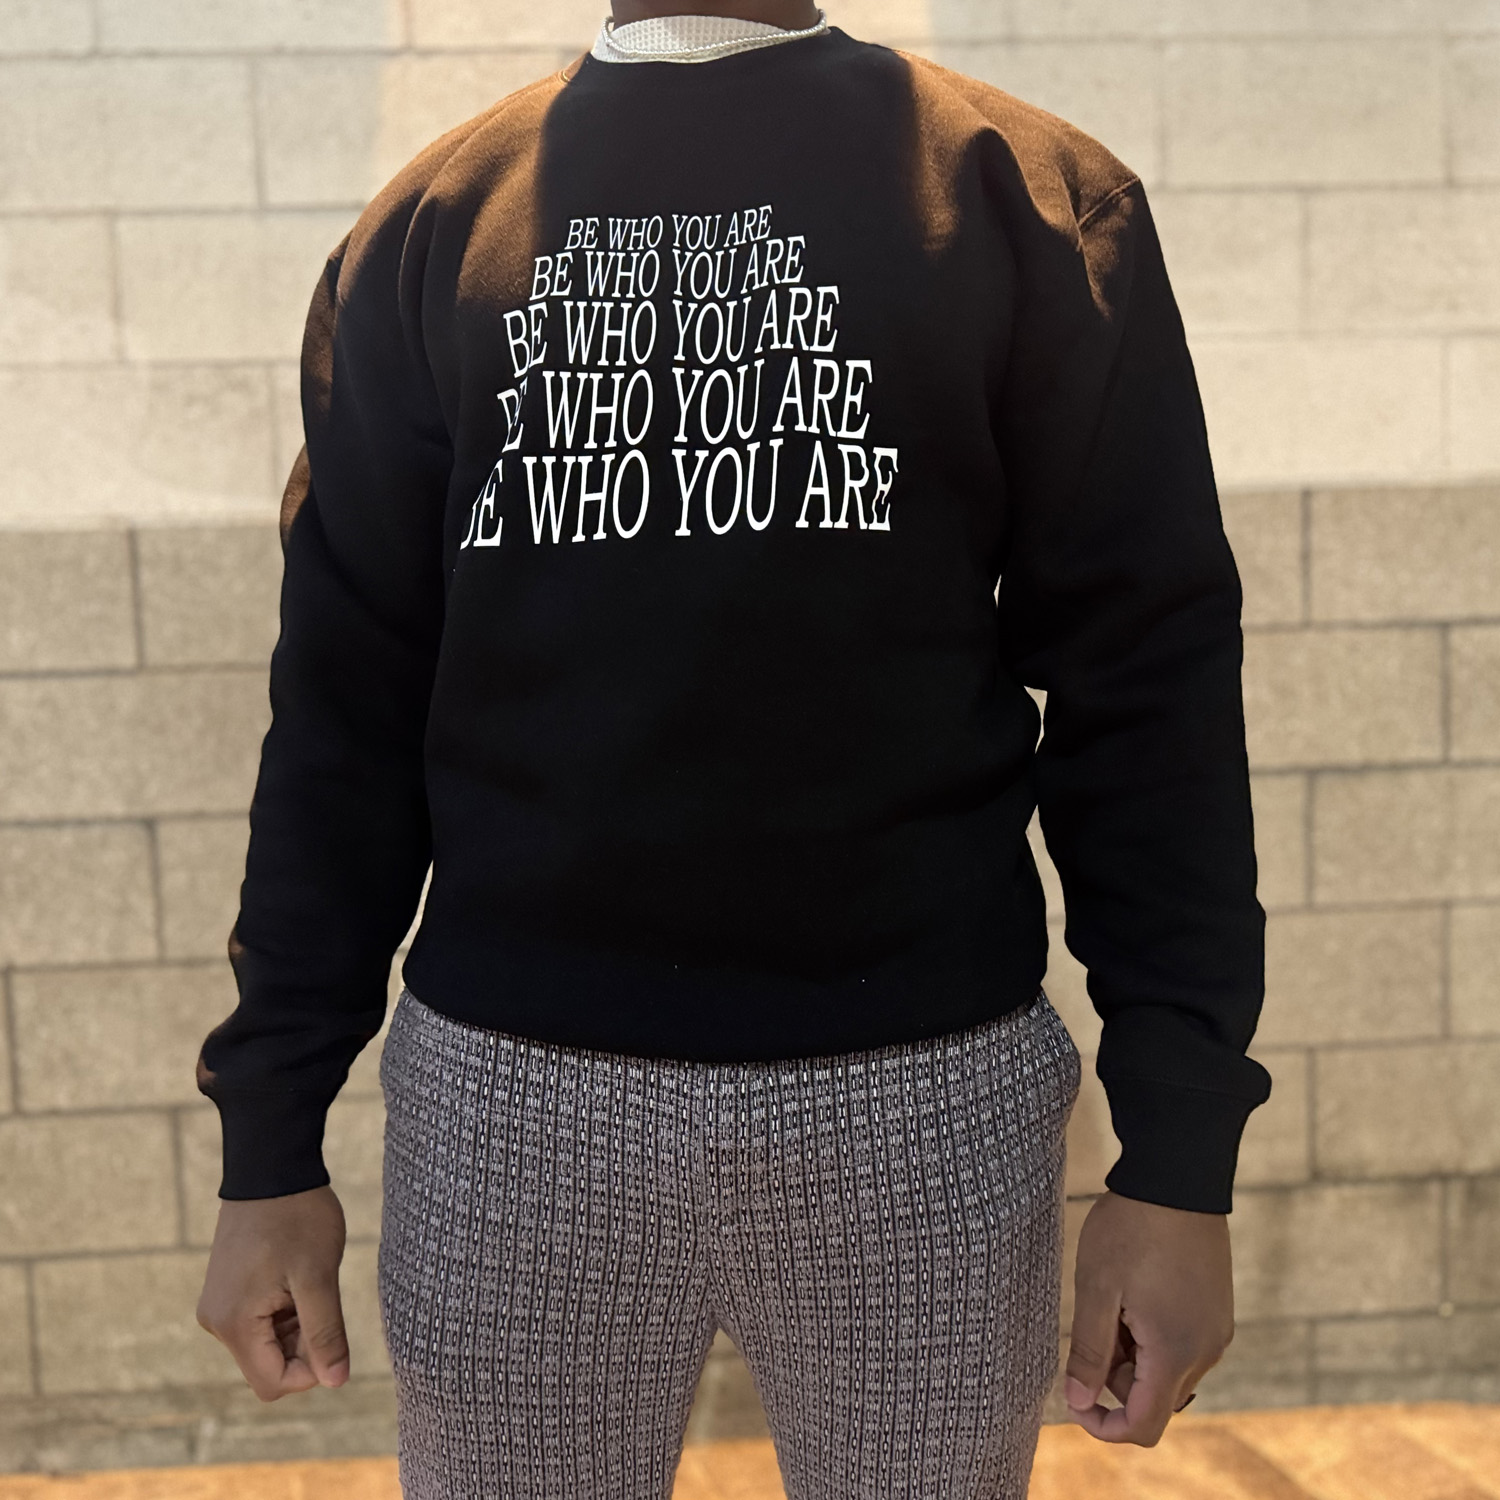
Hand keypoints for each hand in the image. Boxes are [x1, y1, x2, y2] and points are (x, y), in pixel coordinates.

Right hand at [196, 1185, 350, 1400]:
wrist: (270, 1166)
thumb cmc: (297, 1218)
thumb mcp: (319, 1276)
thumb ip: (326, 1333)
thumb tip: (336, 1382)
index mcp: (234, 1324)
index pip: (272, 1383)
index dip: (311, 1370)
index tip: (332, 1332)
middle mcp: (217, 1322)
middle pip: (269, 1365)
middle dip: (305, 1345)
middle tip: (323, 1298)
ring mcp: (220, 1305)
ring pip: (267, 1343)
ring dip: (297, 1325)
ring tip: (309, 1281)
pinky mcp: (228, 1290)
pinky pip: (260, 1321)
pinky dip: (286, 1310)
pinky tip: (297, 1276)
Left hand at [1063, 1190, 1233, 1445]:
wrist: (1177, 1178)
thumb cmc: (1132, 1230)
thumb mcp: (1097, 1288)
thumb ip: (1088, 1350)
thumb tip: (1077, 1402)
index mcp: (1175, 1351)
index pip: (1144, 1425)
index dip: (1105, 1426)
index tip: (1076, 1400)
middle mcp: (1206, 1350)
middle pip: (1157, 1399)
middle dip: (1117, 1379)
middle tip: (1096, 1323)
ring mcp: (1216, 1330)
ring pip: (1169, 1371)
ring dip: (1135, 1355)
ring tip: (1115, 1301)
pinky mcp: (1217, 1310)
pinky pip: (1183, 1346)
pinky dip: (1154, 1337)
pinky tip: (1137, 1293)